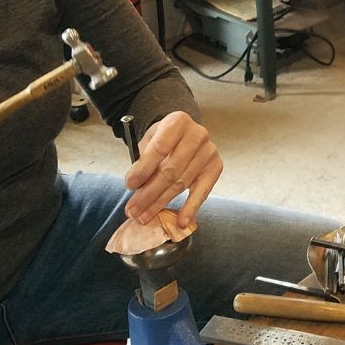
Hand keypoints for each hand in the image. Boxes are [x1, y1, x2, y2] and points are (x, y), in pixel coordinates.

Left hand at [123, 112, 222, 228]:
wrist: (184, 133)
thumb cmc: (163, 139)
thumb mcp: (149, 140)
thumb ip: (142, 160)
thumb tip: (136, 188)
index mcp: (178, 122)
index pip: (159, 148)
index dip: (143, 169)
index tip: (129, 185)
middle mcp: (197, 134)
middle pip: (171, 170)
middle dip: (149, 193)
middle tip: (132, 210)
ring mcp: (209, 151)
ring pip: (182, 183)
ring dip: (161, 203)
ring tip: (144, 217)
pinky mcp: (216, 167)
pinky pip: (202, 191)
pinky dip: (191, 208)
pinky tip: (181, 222)